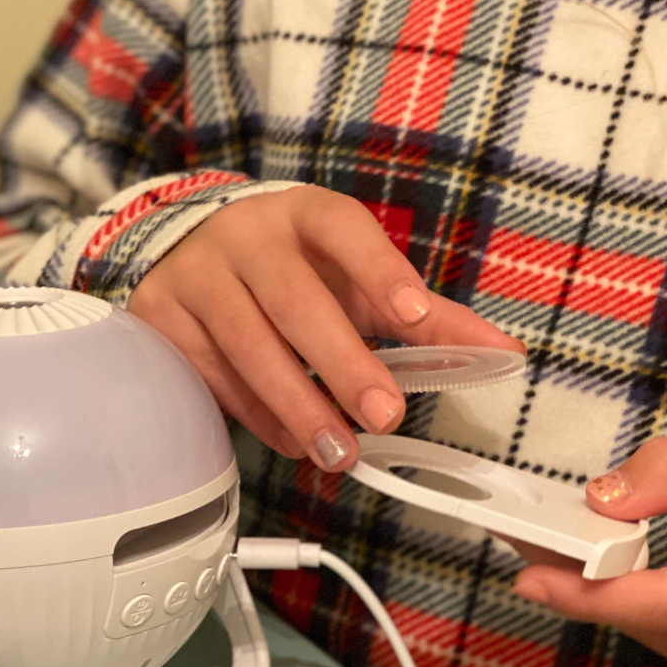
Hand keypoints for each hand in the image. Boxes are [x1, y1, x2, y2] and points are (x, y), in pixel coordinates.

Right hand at [128, 185, 523, 468]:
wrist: (194, 250)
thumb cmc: (296, 270)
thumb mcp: (357, 280)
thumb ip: (427, 316)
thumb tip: (505, 355)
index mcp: (306, 215)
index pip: (344, 229)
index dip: (379, 270)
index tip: (414, 315)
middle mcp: (247, 235)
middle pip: (294, 299)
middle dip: (342, 362)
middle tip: (385, 416)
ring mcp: (197, 274)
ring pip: (247, 343)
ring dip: (298, 404)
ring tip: (340, 451)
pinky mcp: (161, 315)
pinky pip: (211, 374)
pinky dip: (256, 415)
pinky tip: (292, 440)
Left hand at [511, 429, 666, 666]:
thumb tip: (603, 499)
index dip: (596, 592)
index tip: (533, 579)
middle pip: (649, 619)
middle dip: (580, 580)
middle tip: (525, 537)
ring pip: (652, 631)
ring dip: (599, 591)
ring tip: (553, 546)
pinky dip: (630, 602)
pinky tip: (601, 570)